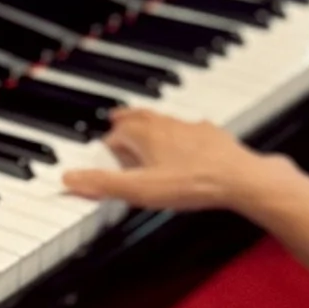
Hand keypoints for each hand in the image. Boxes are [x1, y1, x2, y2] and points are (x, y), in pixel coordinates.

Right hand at [61, 108, 280, 211]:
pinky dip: (182, 135)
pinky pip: (191, 131)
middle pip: (138, 117)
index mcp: (144, 134)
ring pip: (164, 121)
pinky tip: (188, 145)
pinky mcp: (212, 136)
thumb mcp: (139, 190)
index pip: (115, 133)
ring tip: (146, 130)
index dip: (107, 145)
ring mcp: (191, 128)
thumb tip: (68, 179)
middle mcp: (166, 125)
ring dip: (151, 125)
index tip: (103, 153)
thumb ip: (102, 185)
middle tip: (117, 121)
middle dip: (125, 121)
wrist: (240, 179)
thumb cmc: (192, 183)